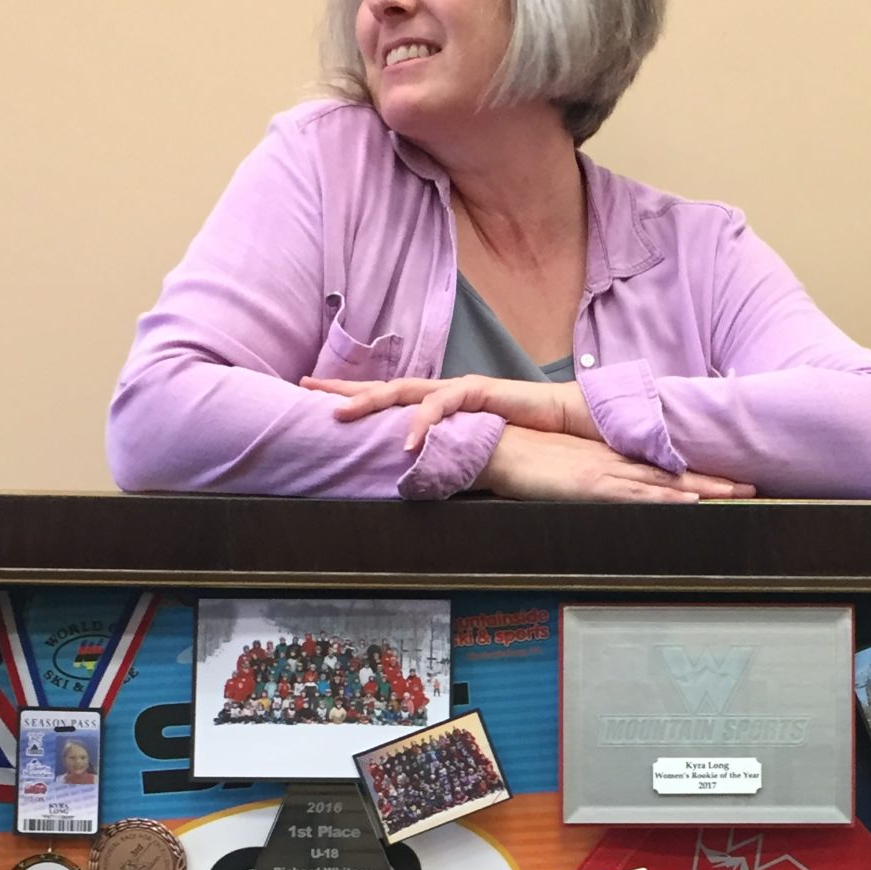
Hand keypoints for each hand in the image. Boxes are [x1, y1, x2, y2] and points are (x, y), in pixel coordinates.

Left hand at [301, 372, 600, 446]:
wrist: (563, 422)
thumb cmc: (520, 440)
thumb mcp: (469, 455)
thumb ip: (442, 462)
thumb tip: (414, 483)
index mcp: (437, 407)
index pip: (388, 400)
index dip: (355, 400)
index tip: (317, 402)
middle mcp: (442, 393)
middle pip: (384, 386)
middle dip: (345, 388)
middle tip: (307, 388)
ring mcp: (458, 388)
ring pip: (404, 390)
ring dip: (371, 402)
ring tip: (341, 415)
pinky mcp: (478, 390)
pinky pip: (442, 404)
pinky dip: (422, 422)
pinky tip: (407, 440)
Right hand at [480, 426, 753, 502]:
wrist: (497, 446)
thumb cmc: (524, 457)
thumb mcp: (564, 469)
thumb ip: (589, 477)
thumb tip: (607, 489)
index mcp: (611, 457)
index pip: (662, 466)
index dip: (696, 473)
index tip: (727, 477)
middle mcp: (616, 461)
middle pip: (675, 474)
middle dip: (715, 480)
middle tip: (753, 485)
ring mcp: (606, 472)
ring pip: (665, 483)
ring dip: (703, 488)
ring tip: (738, 492)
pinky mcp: (592, 484)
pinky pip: (635, 494)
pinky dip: (664, 499)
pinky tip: (689, 503)